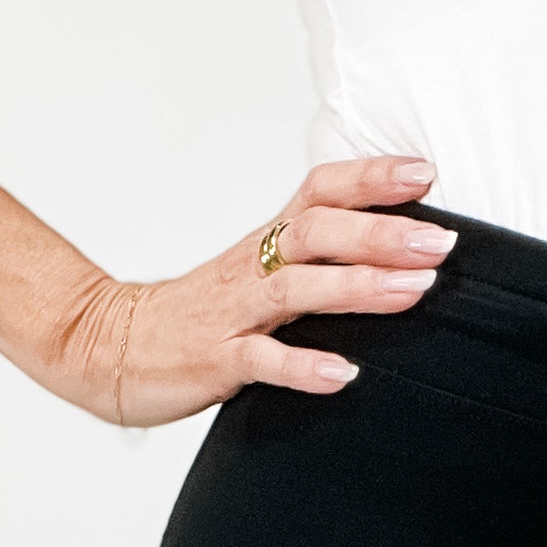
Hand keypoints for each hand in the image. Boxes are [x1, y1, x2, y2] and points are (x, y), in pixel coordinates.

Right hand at [50, 154, 456, 425]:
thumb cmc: (196, 315)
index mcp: (265, 243)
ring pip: (297, 289)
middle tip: (440, 242)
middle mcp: (252, 269)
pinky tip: (344, 374)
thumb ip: (315, 263)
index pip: (321, 191)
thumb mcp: (257, 276)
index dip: (372, 178)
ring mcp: (234, 314)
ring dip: (358, 287)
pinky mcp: (215, 360)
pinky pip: (261, 361)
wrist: (106, 346)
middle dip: (382, 233)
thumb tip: (394, 255)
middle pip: (318, 232)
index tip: (426, 172)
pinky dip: (304, 367)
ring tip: (412, 291)